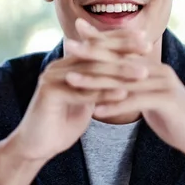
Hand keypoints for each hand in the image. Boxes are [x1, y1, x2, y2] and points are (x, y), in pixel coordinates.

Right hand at [8, 22, 151, 162]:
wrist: (37, 146)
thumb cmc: (62, 123)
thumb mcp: (85, 98)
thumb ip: (98, 83)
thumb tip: (121, 69)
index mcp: (67, 63)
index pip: (96, 45)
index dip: (120, 40)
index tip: (145, 39)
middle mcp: (59, 66)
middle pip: (95, 53)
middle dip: (123, 49)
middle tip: (147, 47)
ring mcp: (52, 78)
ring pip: (92, 72)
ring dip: (119, 72)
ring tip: (142, 73)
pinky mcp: (49, 94)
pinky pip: (82, 93)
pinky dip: (104, 94)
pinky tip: (123, 95)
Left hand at [65, 20, 184, 168]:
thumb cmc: (174, 119)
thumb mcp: (153, 97)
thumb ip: (136, 86)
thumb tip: (117, 81)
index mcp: (153, 66)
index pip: (123, 49)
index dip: (100, 38)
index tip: (77, 29)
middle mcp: (158, 70)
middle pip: (120, 59)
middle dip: (92, 52)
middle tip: (68, 46)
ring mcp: (164, 83)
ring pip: (123, 80)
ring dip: (95, 80)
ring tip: (71, 79)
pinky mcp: (167, 101)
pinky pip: (136, 101)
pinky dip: (114, 106)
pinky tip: (95, 111)